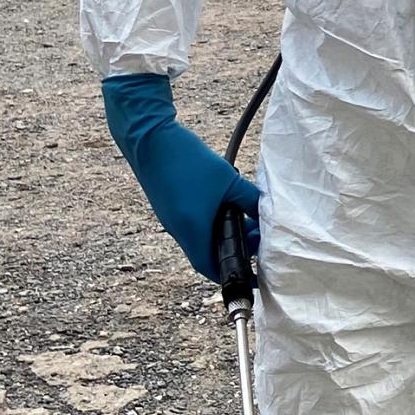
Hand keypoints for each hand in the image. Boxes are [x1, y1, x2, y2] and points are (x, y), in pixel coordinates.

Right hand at [100, 73, 260, 280]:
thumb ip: (249, 199)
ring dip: (222, 233)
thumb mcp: (227, 179)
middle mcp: (178, 230)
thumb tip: (265, 212)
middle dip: (233, 249)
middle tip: (256, 235)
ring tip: (244, 215)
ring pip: (200, 237)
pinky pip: (192, 223)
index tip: (252, 276)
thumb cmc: (186, 160)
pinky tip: (223, 202)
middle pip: (207, 254)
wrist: (149, 138)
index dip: (233, 274)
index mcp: (191, 230)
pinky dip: (210, 221)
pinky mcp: (167, 205)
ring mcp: (170, 218)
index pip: (212, 267)